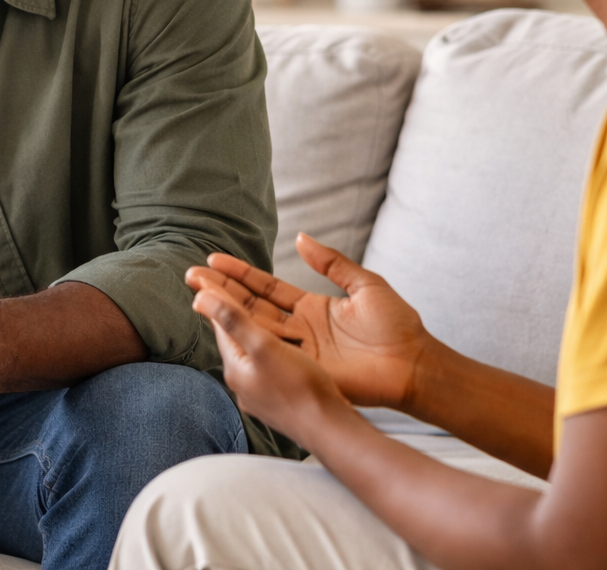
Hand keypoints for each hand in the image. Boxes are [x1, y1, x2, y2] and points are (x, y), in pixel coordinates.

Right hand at [185, 233, 429, 409]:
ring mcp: (300, 351)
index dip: (241, 275)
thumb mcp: (364, 284)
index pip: (267, 288)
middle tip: (191, 274)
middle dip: (222, 291)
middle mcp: (300, 329)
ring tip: (197, 293)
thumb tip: (300, 237)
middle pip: (253, 307)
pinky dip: (248, 338)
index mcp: (312, 307)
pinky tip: (223, 325)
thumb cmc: (397, 326)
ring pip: (256, 327)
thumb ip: (331, 262)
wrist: (415, 363)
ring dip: (226, 311)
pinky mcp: (305, 369)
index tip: (214, 260)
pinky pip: (272, 351)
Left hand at [191, 279, 347, 443]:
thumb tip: (199, 297)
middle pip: (233, 335)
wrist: (329, 429)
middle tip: (213, 280)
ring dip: (247, 324)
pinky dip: (267, 342)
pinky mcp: (280, 396)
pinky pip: (267, 361)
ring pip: (251, 348)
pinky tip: (277, 340)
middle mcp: (244, 381)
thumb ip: (233, 320)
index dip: (214, 295)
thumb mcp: (264, 346)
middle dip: (226, 307)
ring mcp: (262, 391)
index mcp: (236, 367)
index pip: (220, 323)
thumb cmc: (300, 388)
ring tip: (243, 305)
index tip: (203, 273)